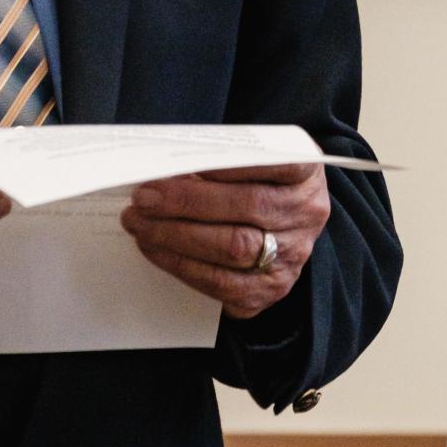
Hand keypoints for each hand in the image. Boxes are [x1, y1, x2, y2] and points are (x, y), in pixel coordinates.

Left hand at [121, 163, 330, 319]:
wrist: (286, 216)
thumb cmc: (260, 177)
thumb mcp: (256, 155)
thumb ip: (222, 157)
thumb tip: (165, 167)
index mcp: (306, 172)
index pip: (271, 164)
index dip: (227, 165)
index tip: (181, 163)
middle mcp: (305, 215)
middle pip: (246, 206)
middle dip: (186, 203)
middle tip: (143, 199)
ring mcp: (291, 257)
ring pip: (233, 249)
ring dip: (177, 237)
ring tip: (141, 225)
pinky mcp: (271, 290)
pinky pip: (225, 286)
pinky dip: (184, 268)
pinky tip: (157, 251)